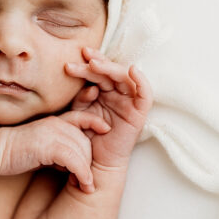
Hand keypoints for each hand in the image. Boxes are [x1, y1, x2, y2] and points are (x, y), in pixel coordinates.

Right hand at [0, 110, 109, 191]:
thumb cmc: (15, 152)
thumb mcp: (40, 146)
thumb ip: (58, 149)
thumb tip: (73, 164)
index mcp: (54, 120)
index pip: (82, 117)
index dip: (96, 123)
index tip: (106, 131)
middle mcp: (56, 123)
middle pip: (86, 140)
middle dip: (90, 161)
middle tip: (87, 180)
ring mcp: (52, 133)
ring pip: (83, 151)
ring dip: (87, 171)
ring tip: (86, 186)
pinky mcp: (49, 146)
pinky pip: (74, 160)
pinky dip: (81, 173)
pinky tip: (82, 184)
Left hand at [64, 47, 151, 172]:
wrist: (94, 160)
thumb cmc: (86, 135)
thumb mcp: (79, 112)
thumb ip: (82, 98)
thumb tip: (90, 88)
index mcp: (104, 91)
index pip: (99, 71)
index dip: (88, 63)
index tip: (73, 60)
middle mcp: (118, 93)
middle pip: (110, 72)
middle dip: (97, 63)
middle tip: (84, 58)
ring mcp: (130, 101)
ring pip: (124, 77)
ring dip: (111, 68)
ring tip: (94, 64)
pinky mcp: (140, 112)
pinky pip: (145, 94)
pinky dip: (141, 80)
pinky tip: (133, 70)